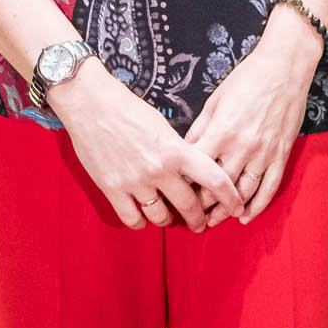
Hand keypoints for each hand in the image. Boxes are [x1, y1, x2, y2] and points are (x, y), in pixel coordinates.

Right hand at [57, 63, 241, 231]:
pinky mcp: (112, 189)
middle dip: (198, 219)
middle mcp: (159, 169)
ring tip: (169, 218)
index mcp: (177, 150)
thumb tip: (192, 173)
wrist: (90, 103)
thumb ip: (179, 151)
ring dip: (168, 221)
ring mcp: (135, 182)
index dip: (230, 197)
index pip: (215, 179)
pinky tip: (143, 217)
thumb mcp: (163, 126)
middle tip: (201, 224)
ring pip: (160, 216)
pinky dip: (141, 222)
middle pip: (188, 205)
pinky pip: (132, 218)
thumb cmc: (128, 109)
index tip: (237, 207)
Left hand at [183, 6, 326, 224]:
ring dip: (226, 211)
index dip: (184, 185)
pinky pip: (269, 188)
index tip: (175, 193)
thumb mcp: (215, 100)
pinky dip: (257, 206)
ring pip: (242, 194)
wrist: (285, 68)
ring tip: (212, 221)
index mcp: (221, 132)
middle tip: (189, 215)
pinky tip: (245, 217)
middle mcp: (242, 148)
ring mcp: (264, 154)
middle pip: (217, 188)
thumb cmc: (247, 79)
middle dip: (201, 205)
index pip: (197, 170)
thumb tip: (184, 151)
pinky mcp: (281, 155)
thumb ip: (200, 128)